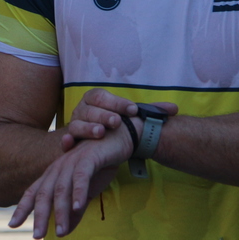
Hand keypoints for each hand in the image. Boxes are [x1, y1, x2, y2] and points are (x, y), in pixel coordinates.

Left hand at [8, 126, 133, 238]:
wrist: (116, 138)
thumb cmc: (98, 165)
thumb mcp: (84, 192)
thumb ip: (74, 211)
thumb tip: (63, 233)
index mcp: (54, 175)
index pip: (34, 192)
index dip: (23, 208)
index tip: (12, 224)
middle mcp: (59, 168)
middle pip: (44, 193)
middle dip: (40, 215)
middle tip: (37, 235)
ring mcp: (72, 162)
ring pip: (61, 189)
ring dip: (60, 211)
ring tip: (60, 232)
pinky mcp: (88, 158)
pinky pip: (81, 177)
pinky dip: (78, 193)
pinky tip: (78, 207)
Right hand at [63, 88, 177, 150]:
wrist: (88, 142)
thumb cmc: (112, 126)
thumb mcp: (129, 118)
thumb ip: (150, 112)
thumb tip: (175, 109)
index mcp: (95, 100)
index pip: (103, 96)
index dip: (117, 102)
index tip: (133, 111)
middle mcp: (82, 110)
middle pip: (90, 109)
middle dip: (104, 114)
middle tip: (117, 122)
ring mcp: (73, 125)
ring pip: (77, 124)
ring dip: (87, 127)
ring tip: (100, 133)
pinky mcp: (68, 142)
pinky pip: (64, 140)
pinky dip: (65, 141)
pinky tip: (71, 143)